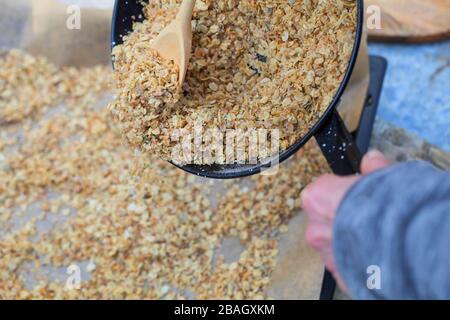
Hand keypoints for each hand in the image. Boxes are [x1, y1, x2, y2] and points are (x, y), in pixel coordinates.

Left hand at [301, 150, 390, 292]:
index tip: (354, 195)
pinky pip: (345, 264)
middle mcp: (315, 227)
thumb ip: (372, 167)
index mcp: (317, 197)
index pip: (320, 191)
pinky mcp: (339, 273)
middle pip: (325, 220)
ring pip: (334, 244)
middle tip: (365, 218)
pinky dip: (356, 260)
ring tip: (373, 238)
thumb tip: (371, 159)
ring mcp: (325, 253)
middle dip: (341, 219)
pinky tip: (374, 254)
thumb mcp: (381, 176)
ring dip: (348, 241)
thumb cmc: (385, 207)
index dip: (340, 192)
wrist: (400, 244)